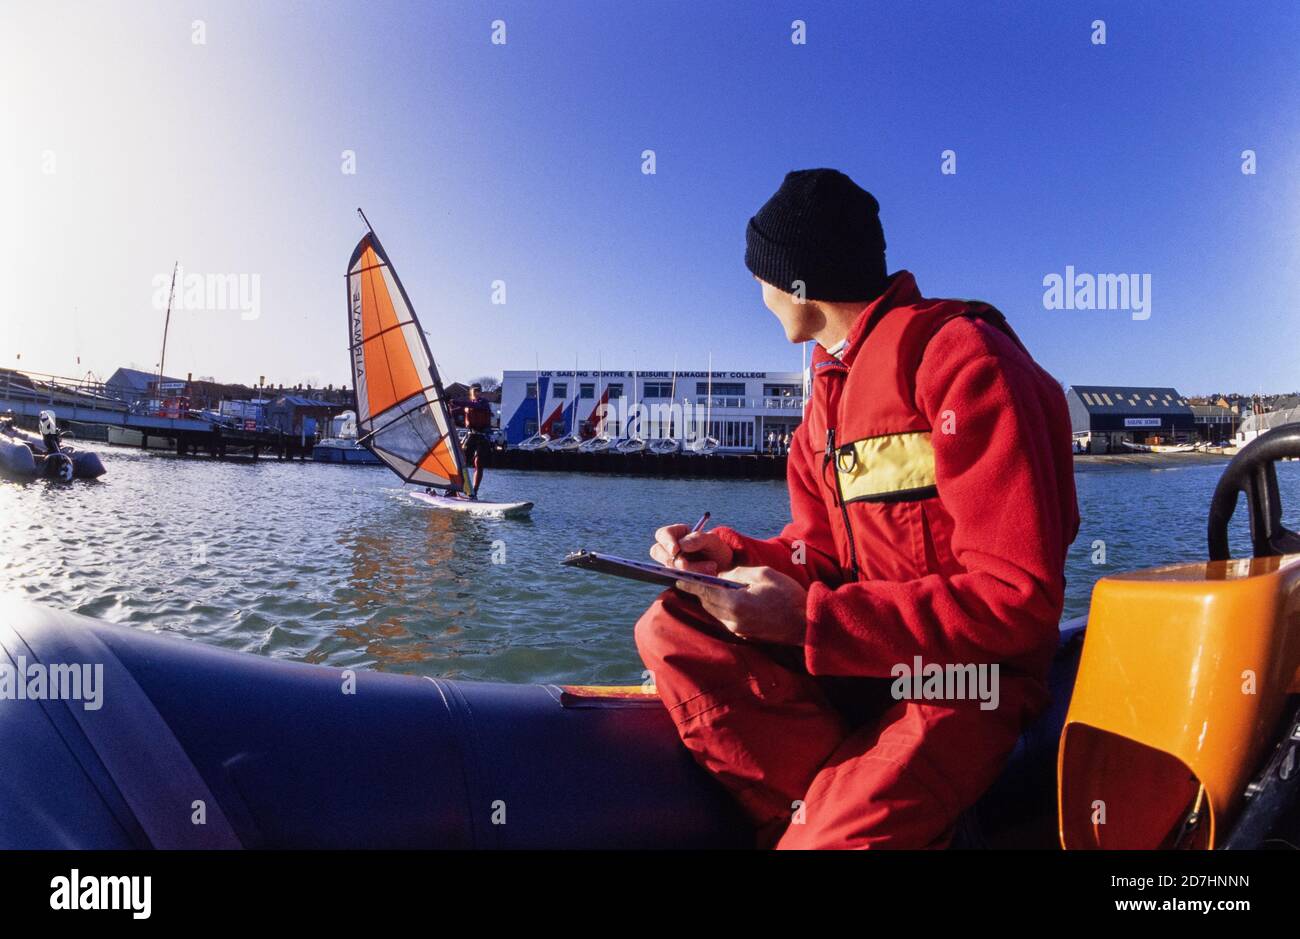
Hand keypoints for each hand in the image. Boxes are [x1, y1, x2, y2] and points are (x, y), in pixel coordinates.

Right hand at [650, 524, 733, 574]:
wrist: (723, 568)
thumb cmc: (715, 549)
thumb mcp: (712, 540)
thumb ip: (698, 538)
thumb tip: (681, 545)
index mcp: (676, 534)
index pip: (662, 534)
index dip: (666, 542)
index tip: (675, 550)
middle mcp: (670, 550)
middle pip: (658, 552)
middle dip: (673, 560)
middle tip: (686, 565)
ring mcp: (671, 565)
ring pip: (669, 568)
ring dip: (688, 570)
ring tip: (710, 568)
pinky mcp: (676, 578)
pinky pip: (676, 580)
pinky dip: (690, 580)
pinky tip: (705, 577)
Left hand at [674, 566, 806, 645]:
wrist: (806, 625)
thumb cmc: (788, 596)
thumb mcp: (763, 575)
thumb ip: (737, 574)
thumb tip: (721, 576)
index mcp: (735, 604)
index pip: (705, 593)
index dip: (690, 584)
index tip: (678, 578)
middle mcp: (732, 620)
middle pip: (707, 604)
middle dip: (700, 591)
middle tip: (692, 578)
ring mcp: (738, 629)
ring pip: (715, 612)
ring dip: (711, 600)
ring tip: (708, 586)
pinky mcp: (744, 633)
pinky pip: (725, 618)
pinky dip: (721, 607)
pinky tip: (726, 597)